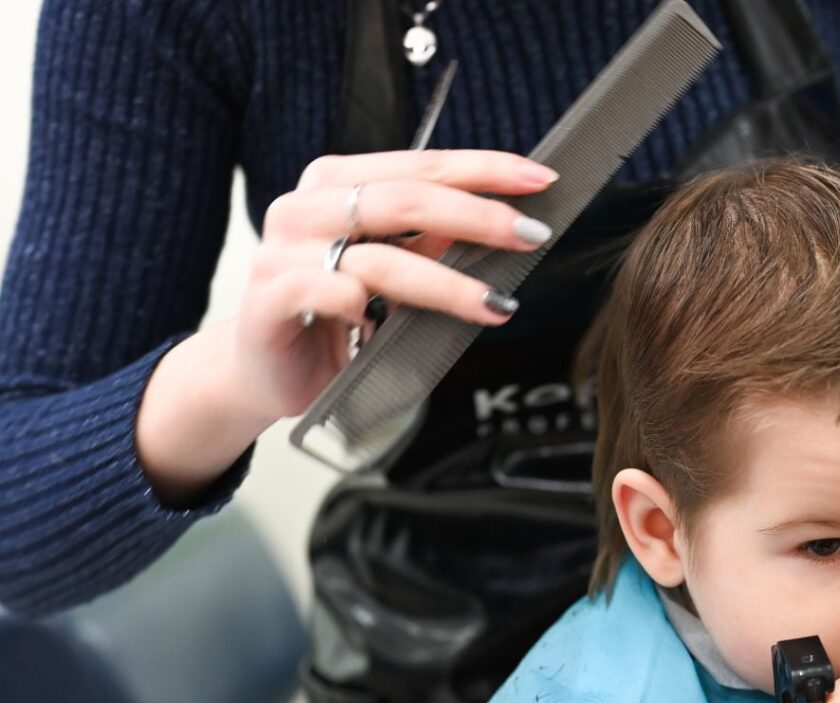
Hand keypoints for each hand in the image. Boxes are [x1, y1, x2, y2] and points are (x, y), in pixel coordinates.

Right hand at [231, 149, 559, 419]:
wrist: (267, 368)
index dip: (482, 169)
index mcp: (337, 185)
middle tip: (530, 236)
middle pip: (404, 201)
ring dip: (447, 283)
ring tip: (494, 304)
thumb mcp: (395, 269)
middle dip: (477, 217)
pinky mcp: (267, 300)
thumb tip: (505, 221)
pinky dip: (360, 304)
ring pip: (379, 258)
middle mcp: (306, 208)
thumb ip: (435, 241)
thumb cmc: (335, 312)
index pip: (420, 165)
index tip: (540, 180)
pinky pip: (324, 292)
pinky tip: (382, 323)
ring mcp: (282, 253)